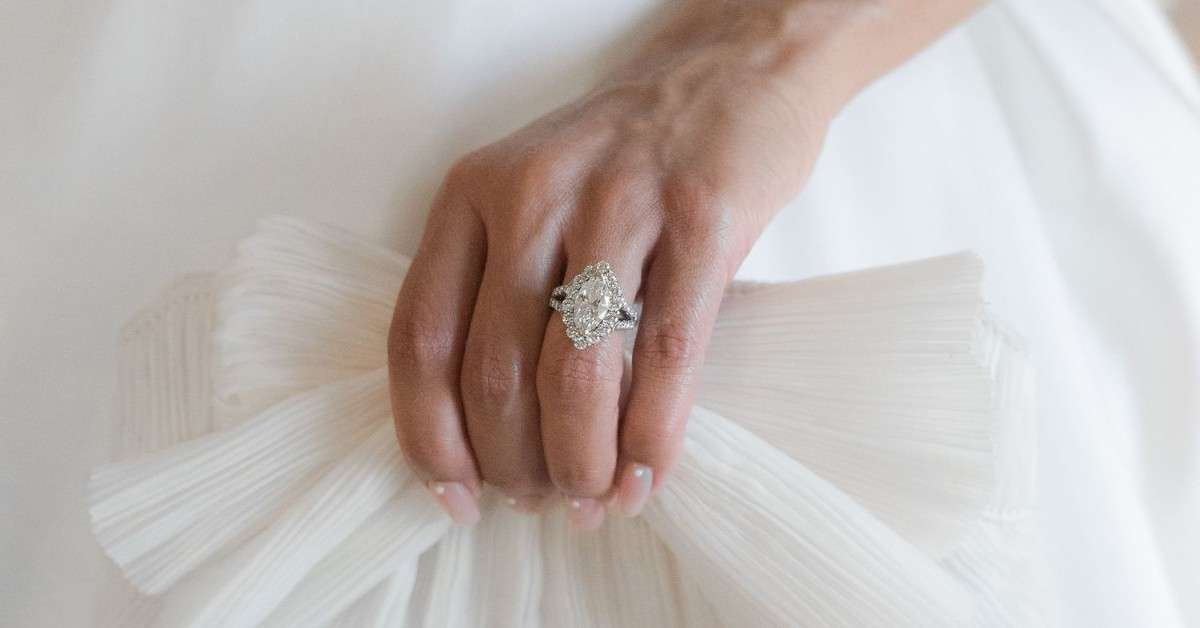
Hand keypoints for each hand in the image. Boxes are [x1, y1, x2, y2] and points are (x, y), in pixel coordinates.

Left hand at [388, 0, 977, 527]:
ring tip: (595, 502)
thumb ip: (494, 292)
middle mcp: (532, 195)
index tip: (455, 497)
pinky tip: (647, 472)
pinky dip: (653, 432)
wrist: (726, 78)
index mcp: (470, 197)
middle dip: (515, 465)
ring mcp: (619, 203)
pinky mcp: (702, 218)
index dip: (430, 437)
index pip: (419, 338)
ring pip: (577, 372)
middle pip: (497, 371)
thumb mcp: (528, 198)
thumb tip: (486, 436)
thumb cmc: (620, 163)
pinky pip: (666, 353)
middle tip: (541, 503)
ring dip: (582, 462)